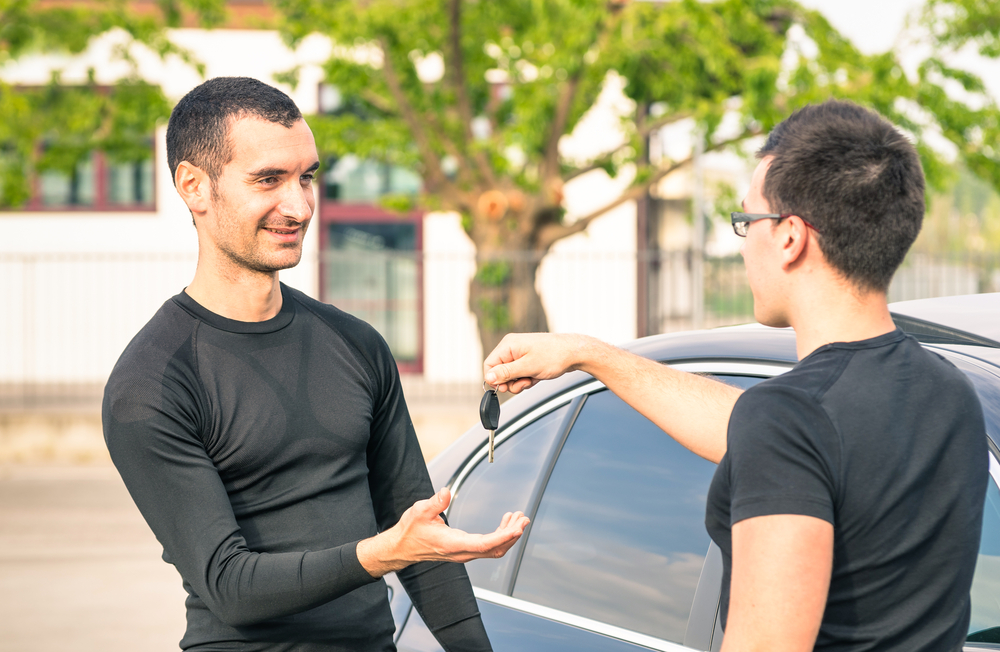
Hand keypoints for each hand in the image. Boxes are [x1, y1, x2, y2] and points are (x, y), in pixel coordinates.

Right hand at [357, 488, 529, 577]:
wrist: (402, 547)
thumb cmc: (410, 530)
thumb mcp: (419, 512)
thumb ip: (434, 503)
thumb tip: (446, 492)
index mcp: (452, 544)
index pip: (484, 544)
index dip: (503, 537)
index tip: (517, 528)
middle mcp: (462, 552)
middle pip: (495, 549)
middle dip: (512, 534)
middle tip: (523, 518)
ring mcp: (464, 553)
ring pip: (494, 549)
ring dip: (509, 535)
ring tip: (519, 518)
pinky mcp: (465, 550)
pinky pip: (488, 546)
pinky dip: (500, 535)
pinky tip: (505, 522)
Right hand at [484, 332, 595, 393]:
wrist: (574, 353)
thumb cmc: (554, 356)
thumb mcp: (528, 367)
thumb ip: (506, 373)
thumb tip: (489, 377)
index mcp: (508, 345)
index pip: (489, 365)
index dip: (494, 379)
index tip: (504, 387)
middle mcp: (512, 348)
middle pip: (499, 372)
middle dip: (510, 382)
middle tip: (524, 383)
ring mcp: (520, 354)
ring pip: (510, 375)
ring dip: (520, 382)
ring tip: (533, 378)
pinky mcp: (528, 360)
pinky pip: (520, 374)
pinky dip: (527, 379)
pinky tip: (537, 376)